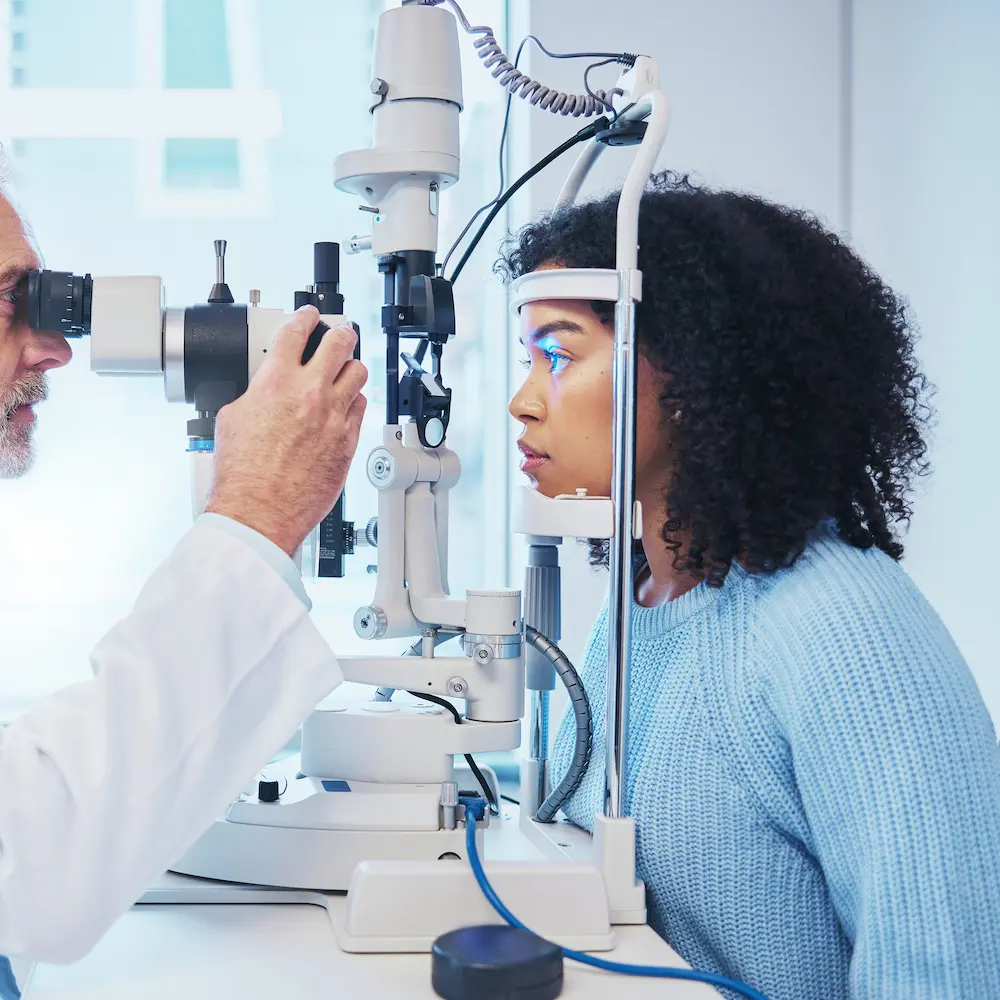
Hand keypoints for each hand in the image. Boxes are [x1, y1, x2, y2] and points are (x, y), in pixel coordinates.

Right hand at [205, 305, 367, 555]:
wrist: (260, 511)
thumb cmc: (242, 475)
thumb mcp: (232, 419)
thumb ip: (254, 395)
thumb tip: (263, 390)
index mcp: (275, 382)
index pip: (296, 331)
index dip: (305, 317)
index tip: (308, 315)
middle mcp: (309, 393)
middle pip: (340, 341)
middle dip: (340, 332)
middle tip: (339, 332)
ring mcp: (333, 416)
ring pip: (358, 372)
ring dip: (351, 367)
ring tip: (345, 369)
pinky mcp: (348, 440)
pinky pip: (362, 407)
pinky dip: (354, 401)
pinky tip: (347, 404)